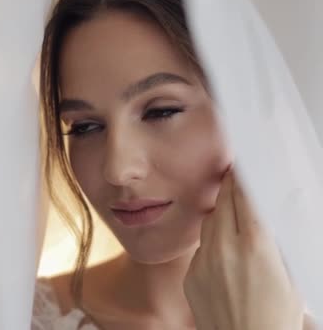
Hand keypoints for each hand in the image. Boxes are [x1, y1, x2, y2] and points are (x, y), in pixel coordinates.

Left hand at [183, 170, 304, 329]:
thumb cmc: (275, 317)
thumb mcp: (288, 275)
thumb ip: (273, 242)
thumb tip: (263, 215)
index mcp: (255, 246)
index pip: (245, 196)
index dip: (243, 177)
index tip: (242, 164)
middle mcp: (225, 250)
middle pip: (224, 203)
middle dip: (230, 186)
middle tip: (233, 174)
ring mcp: (204, 262)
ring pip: (209, 222)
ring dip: (219, 211)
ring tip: (229, 207)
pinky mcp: (191, 274)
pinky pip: (201, 247)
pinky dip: (211, 241)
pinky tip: (222, 247)